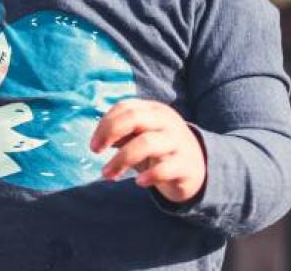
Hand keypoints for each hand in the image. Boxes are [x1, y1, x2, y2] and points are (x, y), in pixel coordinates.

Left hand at [91, 99, 205, 203]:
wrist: (197, 169)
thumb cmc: (160, 150)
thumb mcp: (141, 137)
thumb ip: (122, 134)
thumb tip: (100, 140)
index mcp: (154, 110)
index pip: (125, 108)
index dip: (105, 125)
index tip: (93, 145)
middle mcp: (166, 122)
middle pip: (134, 117)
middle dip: (110, 133)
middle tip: (94, 151)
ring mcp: (178, 142)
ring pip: (147, 143)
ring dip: (121, 159)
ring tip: (107, 175)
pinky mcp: (186, 165)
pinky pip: (166, 168)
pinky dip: (149, 175)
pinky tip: (139, 182)